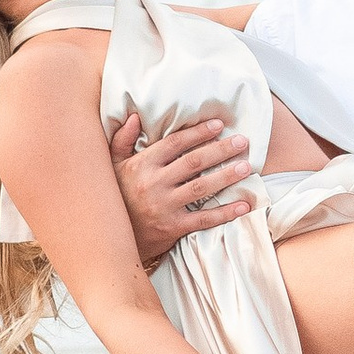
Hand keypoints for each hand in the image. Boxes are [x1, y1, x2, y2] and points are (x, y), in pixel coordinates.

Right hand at [110, 109, 255, 266]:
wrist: (108, 236)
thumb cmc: (115, 196)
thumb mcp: (112, 165)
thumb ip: (122, 140)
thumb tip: (134, 116)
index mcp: (142, 165)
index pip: (175, 143)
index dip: (198, 133)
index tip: (219, 125)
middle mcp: (154, 183)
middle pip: (193, 162)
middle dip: (220, 150)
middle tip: (242, 142)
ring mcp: (164, 206)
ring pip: (201, 187)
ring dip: (226, 176)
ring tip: (246, 167)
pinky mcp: (173, 228)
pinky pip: (203, 219)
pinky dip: (225, 212)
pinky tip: (243, 205)